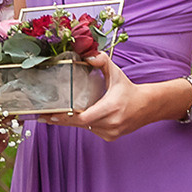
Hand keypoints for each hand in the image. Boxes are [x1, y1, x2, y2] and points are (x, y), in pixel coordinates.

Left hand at [41, 51, 159, 140]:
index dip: (66, 117)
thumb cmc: (129, 89)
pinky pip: (91, 131)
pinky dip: (84, 124)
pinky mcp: (111, 137)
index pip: (83, 118)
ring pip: (84, 128)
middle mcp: (111, 123)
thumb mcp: (116, 73)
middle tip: (43, 116)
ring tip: (54, 116)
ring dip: (71, 122)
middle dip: (61, 120)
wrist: (148, 106)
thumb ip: (102, 61)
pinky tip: (78, 117)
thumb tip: (87, 55)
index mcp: (111, 108)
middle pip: (79, 124)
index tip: (50, 115)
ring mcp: (111, 132)